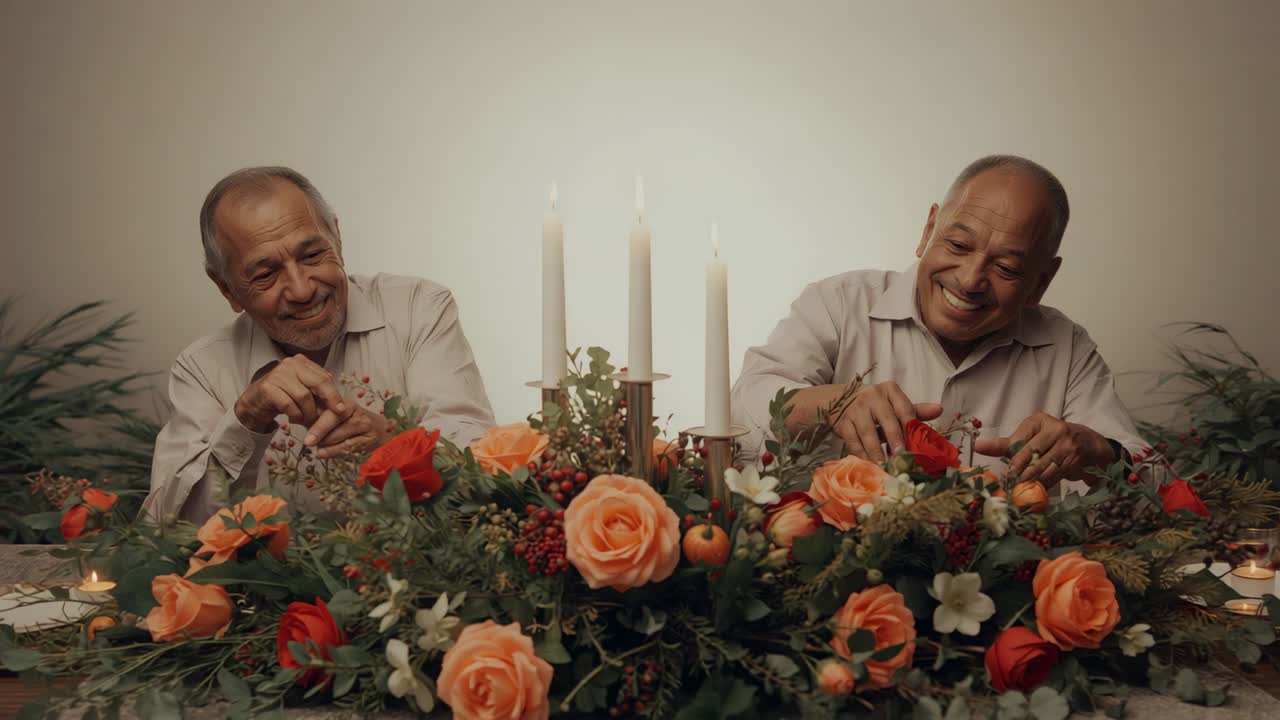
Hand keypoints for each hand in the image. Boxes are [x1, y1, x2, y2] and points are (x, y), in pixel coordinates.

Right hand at [233, 355, 347, 433]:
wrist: (255, 403)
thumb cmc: (283, 397)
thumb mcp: (303, 391)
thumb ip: (319, 393)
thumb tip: (341, 406)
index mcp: (302, 362)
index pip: (324, 377)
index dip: (334, 394)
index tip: (342, 409)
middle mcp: (290, 364)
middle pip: (318, 382)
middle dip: (328, 401)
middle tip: (332, 416)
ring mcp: (278, 374)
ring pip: (304, 396)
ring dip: (308, 413)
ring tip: (306, 420)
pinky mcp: (267, 387)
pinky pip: (289, 404)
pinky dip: (295, 415)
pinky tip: (294, 419)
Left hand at [305, 403, 392, 459]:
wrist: (380, 431)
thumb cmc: (350, 425)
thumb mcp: (334, 418)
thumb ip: (317, 418)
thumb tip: (294, 419)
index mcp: (344, 403)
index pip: (328, 409)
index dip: (316, 419)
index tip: (299, 425)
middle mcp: (355, 411)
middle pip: (334, 419)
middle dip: (319, 431)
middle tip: (307, 442)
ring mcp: (364, 424)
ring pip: (340, 434)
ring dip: (326, 443)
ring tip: (317, 449)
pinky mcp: (369, 439)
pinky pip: (348, 446)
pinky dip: (334, 451)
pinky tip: (324, 454)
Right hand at [827, 381, 942, 462]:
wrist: (840, 400)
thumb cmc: (875, 406)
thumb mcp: (894, 405)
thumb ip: (915, 411)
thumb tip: (939, 409)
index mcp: (890, 390)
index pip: (904, 408)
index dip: (911, 426)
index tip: (916, 443)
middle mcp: (872, 396)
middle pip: (886, 419)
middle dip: (894, 440)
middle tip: (901, 457)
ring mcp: (856, 409)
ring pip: (868, 433)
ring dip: (876, 452)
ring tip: (884, 466)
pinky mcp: (843, 422)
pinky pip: (853, 441)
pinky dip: (861, 454)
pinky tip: (868, 464)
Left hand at [973, 413, 1115, 484]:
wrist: (1090, 444)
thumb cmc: (1052, 440)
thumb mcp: (1032, 437)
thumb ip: (1006, 444)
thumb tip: (978, 446)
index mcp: (1038, 421)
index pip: (1016, 439)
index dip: (1005, 457)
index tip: (999, 473)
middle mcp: (1054, 429)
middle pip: (1029, 453)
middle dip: (1016, 472)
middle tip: (1007, 485)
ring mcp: (1067, 444)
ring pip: (1042, 467)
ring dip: (1029, 481)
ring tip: (1018, 490)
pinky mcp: (1075, 459)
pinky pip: (1054, 475)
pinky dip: (1043, 485)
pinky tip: (1035, 491)